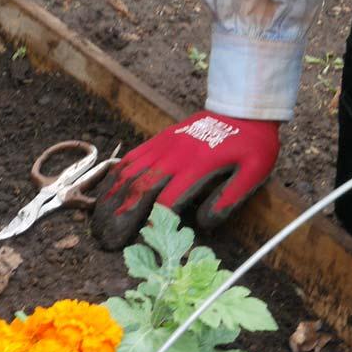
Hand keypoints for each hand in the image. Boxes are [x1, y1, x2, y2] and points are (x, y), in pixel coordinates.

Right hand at [90, 112, 278, 247]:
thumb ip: (230, 197)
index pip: (168, 200)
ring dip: (110, 199)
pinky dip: (114, 177)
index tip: (140, 243)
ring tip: (97, 223)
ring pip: (128, 173)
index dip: (153, 224)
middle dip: (119, 216)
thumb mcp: (254, 170)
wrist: (242, 108)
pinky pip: (130, 158)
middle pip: (139, 188)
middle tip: (105, 240)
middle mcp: (174, 155)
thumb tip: (204, 224)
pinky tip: (105, 193)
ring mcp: (162, 145)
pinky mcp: (158, 140)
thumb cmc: (251, 144)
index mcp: (197, 166)